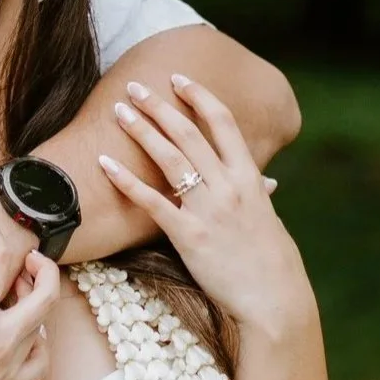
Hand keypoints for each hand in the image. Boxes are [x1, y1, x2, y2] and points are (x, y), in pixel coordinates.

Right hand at [0, 200, 57, 379]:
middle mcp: (1, 341)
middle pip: (44, 291)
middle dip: (41, 267)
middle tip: (27, 258)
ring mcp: (11, 369)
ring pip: (43, 326)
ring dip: (36, 306)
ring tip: (18, 299)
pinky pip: (38, 361)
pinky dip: (35, 344)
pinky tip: (20, 341)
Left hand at [101, 75, 317, 339]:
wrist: (275, 300)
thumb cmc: (272, 263)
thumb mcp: (268, 220)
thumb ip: (258, 196)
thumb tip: (263, 183)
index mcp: (250, 177)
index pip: (224, 123)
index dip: (200, 96)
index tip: (179, 79)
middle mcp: (229, 186)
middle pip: (190, 133)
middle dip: (160, 105)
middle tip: (135, 87)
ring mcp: (209, 210)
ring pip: (170, 158)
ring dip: (142, 130)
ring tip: (120, 110)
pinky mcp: (189, 236)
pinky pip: (152, 202)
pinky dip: (126, 180)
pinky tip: (104, 163)